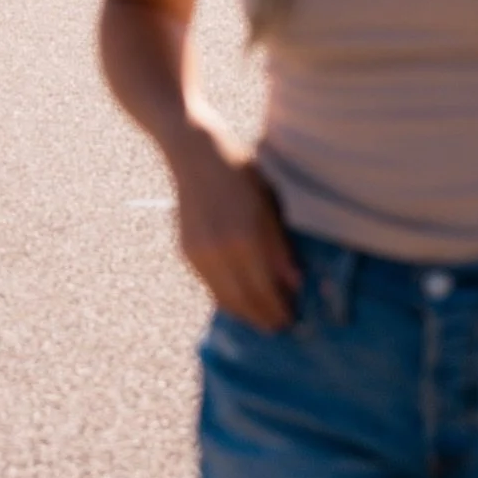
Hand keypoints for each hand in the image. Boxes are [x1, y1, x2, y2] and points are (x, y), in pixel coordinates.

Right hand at [172, 139, 299, 331]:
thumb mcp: (267, 203)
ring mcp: (198, 254)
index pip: (263, 290)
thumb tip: (293, 283)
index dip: (277, 309)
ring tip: (261, 317)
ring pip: (222, 298)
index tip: (292, 320)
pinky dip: (226, 295)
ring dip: (243, 312)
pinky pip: (209, 285)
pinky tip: (240, 296)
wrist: (193, 152)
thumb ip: (278, 247)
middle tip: (279, 326)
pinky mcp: (185, 252)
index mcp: (244, 238)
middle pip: (242, 301)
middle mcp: (218, 252)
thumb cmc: (240, 170)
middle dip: (261, 317)